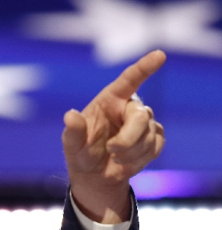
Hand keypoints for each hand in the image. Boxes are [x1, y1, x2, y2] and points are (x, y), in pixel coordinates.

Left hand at [62, 50, 166, 223]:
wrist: (95, 174)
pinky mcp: (155, 137)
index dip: (144, 67)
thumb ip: (72, 132)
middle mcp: (129, 107)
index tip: (159, 55)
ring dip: (130, 153)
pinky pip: (156, 147)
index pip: (129, 79)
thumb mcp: (71, 145)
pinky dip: (140, 160)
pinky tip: (126, 162)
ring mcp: (145, 122)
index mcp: (110, 100)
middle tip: (112, 151)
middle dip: (128, 139)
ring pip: (149, 135)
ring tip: (114, 158)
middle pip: (141, 117)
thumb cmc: (81, 153)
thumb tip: (70, 115)